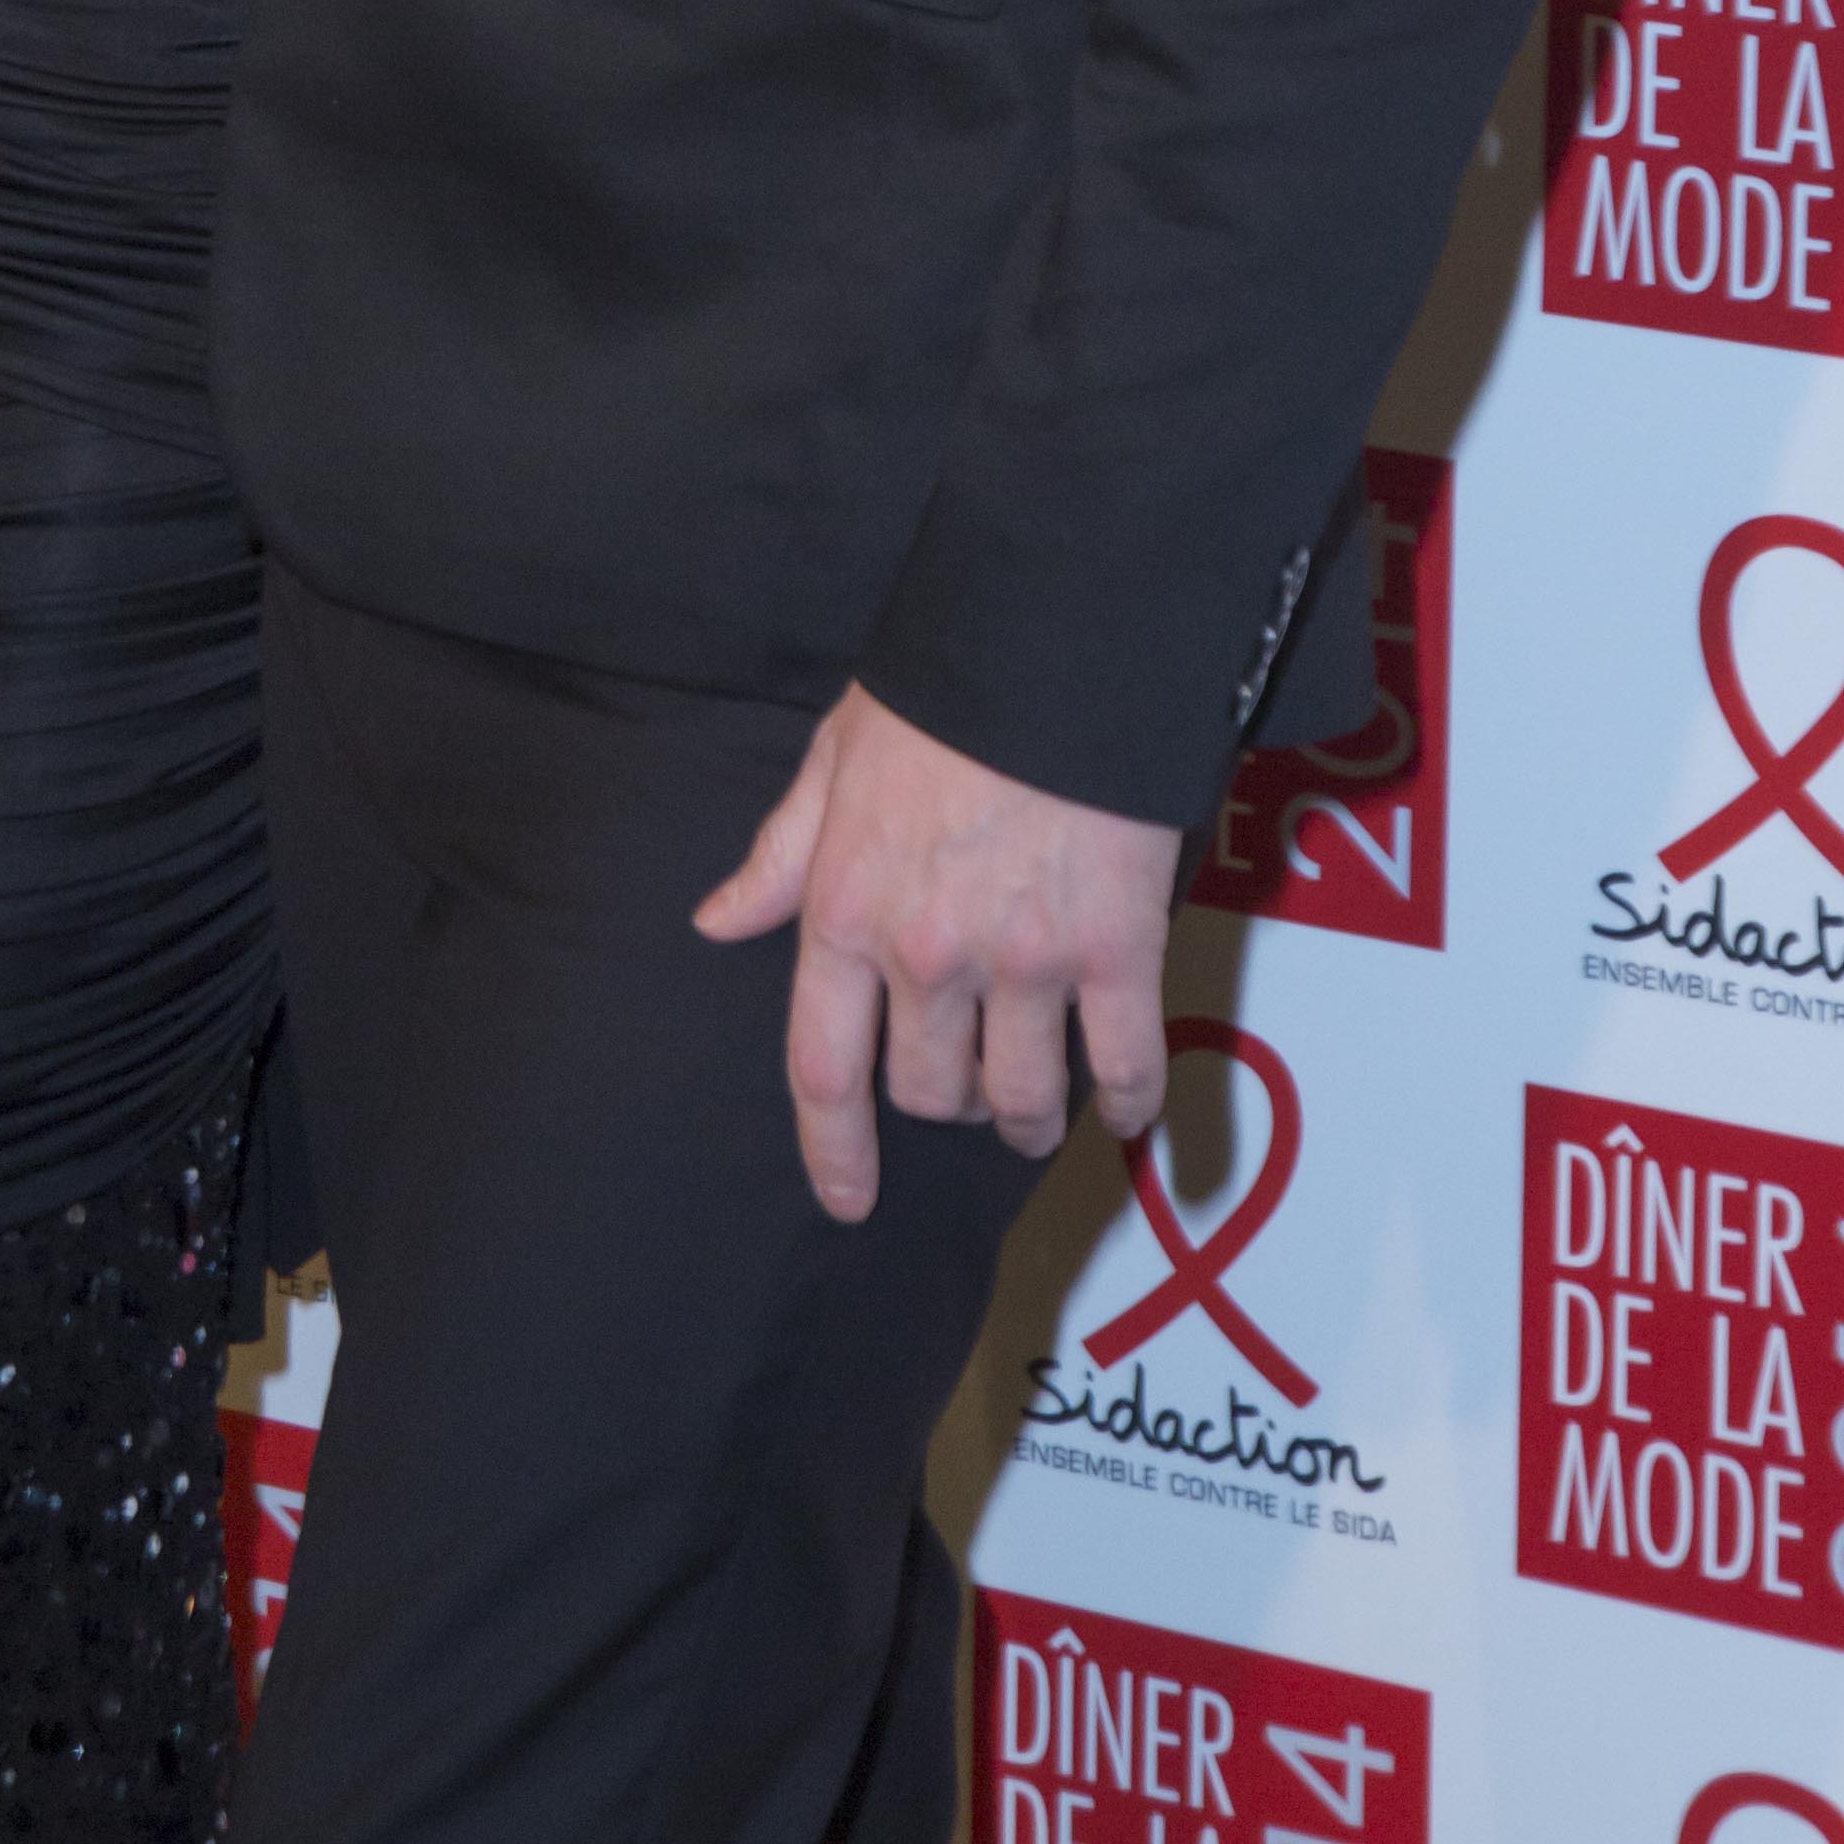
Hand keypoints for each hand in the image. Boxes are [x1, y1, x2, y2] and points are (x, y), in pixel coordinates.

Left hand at [693, 685, 1185, 1225]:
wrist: (1054, 643)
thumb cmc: (937, 696)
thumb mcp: (831, 764)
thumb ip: (780, 857)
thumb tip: (717, 922)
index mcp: (846, 912)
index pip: (822, 1070)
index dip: (832, 1152)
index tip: (848, 1200)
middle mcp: (927, 955)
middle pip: (927, 1090)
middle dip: (942, 1104)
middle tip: (962, 1090)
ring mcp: (1025, 961)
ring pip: (1018, 1095)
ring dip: (1023, 1120)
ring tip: (1033, 1115)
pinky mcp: (1116, 950)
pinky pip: (1124, 1063)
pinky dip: (1126, 1103)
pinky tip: (1124, 1112)